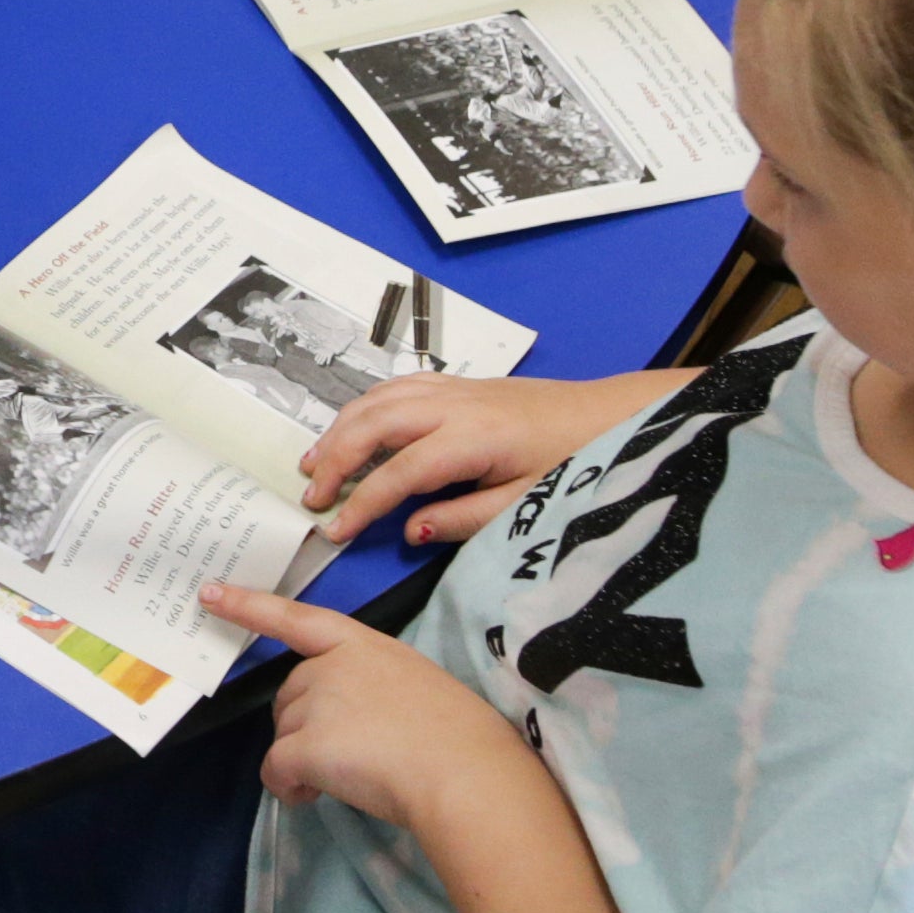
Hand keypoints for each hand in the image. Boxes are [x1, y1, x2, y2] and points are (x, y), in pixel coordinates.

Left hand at [210, 588, 537, 835]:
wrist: (464, 773)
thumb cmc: (458, 737)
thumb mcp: (416, 688)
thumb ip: (375, 688)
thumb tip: (354, 722)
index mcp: (365, 645)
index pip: (297, 617)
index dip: (249, 605)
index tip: (209, 593)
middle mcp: (333, 665)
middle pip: (289, 695)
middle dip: (305, 726)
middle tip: (349, 754)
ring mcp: (316, 702)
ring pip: (285, 734)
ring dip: (305, 760)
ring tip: (352, 778)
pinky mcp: (305, 744)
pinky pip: (276, 769)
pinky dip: (291, 787)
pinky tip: (317, 796)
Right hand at [296, 368, 673, 548]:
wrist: (603, 414)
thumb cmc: (569, 461)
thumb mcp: (524, 504)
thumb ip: (463, 518)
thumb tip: (410, 529)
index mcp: (470, 439)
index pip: (398, 474)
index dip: (361, 503)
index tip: (334, 529)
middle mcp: (453, 405)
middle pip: (374, 425)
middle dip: (334, 459)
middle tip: (310, 495)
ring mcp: (451, 388)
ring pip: (377, 399)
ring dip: (339, 429)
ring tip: (313, 462)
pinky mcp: (456, 383)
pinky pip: (394, 386)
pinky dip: (363, 406)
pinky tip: (351, 426)